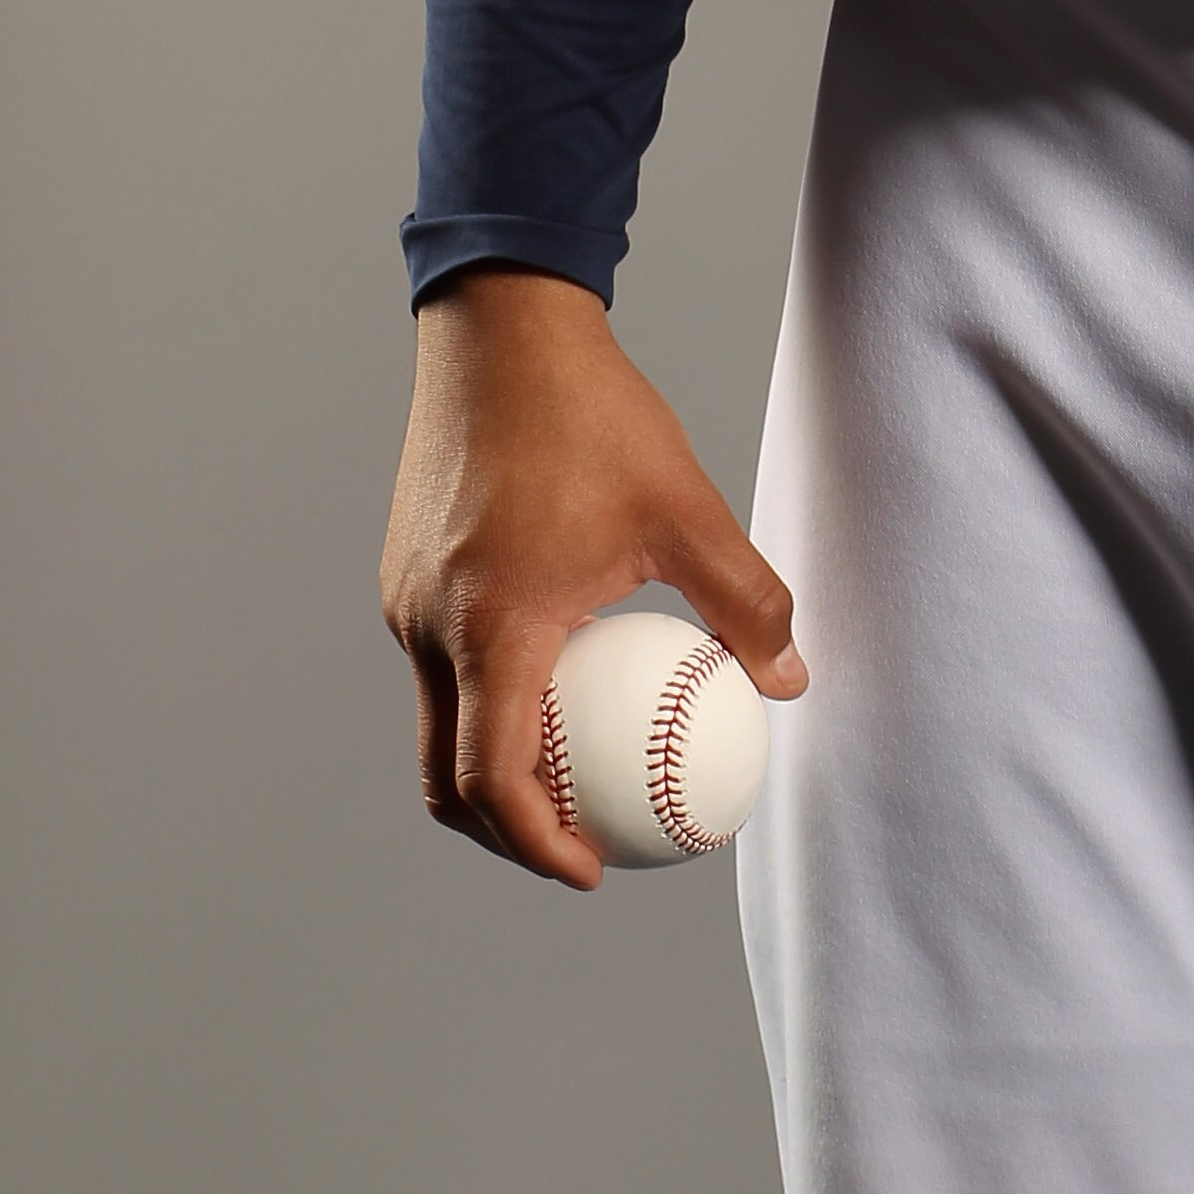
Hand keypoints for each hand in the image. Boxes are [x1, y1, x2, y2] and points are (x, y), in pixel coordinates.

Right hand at [381, 266, 803, 888]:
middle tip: (580, 839)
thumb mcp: (685, 508)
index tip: (591, 870)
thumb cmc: (592, 413)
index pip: (493, 782)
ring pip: (436, 720)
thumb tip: (788, 680)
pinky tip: (552, 674)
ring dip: (492, 765)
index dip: (538, 845)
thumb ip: (742, 600)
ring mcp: (406, 599)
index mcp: (491, 626)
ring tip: (570, 770)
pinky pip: (438, 664)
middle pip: (445, 776)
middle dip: (508, 830)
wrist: (501, 323)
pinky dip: (484, 700)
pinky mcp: (405, 570)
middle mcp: (429, 625)